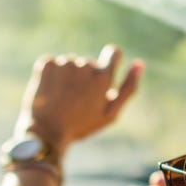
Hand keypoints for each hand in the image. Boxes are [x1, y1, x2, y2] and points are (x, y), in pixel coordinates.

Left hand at [15, 45, 141, 150]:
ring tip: (61, 99)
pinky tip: (49, 91)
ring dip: (67, 77)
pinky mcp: (46, 64)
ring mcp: (65, 63)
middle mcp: (85, 65)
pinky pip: (52, 63)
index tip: (100, 76)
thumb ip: (128, 88)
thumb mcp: (111, 113)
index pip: (114, 53)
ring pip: (70, 64)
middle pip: (89, 63)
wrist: (46, 132)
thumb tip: (139, 63)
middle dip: (84, 78)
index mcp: (103, 77)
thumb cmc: (81, 126)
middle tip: (75, 101)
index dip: (109, 62)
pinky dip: (51, 75)